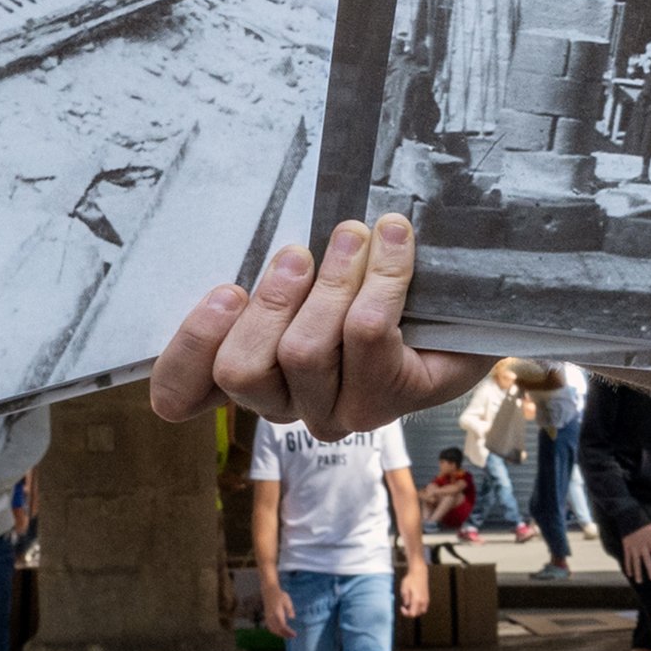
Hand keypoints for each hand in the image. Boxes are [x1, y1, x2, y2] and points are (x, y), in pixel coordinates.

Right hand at [140, 218, 485, 435]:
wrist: (470, 305)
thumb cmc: (375, 284)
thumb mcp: (309, 270)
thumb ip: (275, 269)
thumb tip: (264, 237)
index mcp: (251, 373)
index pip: (180, 394)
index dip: (187, 351)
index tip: (224, 292)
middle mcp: (286, 404)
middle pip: (242, 369)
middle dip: (269, 301)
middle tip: (297, 255)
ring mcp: (336, 412)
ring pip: (304, 350)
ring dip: (331, 280)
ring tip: (354, 237)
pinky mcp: (387, 401)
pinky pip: (365, 331)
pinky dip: (382, 275)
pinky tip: (395, 240)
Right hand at [620, 522, 650, 583]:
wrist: (630, 517)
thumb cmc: (645, 525)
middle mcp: (643, 546)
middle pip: (647, 560)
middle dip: (650, 569)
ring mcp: (634, 547)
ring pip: (636, 562)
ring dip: (638, 572)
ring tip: (639, 582)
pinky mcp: (626, 547)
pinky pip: (627, 558)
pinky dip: (628, 566)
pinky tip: (630, 574)